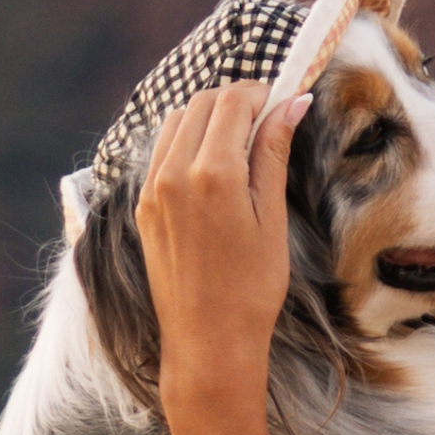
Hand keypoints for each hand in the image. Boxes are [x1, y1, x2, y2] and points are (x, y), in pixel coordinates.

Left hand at [136, 82, 310, 422]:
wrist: (208, 342)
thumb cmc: (251, 289)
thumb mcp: (272, 219)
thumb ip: (273, 154)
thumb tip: (292, 104)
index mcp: (212, 173)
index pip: (233, 102)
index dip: (262, 92)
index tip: (283, 100)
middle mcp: (174, 173)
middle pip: (202, 104)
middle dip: (235, 101)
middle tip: (267, 119)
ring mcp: (152, 189)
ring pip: (176, 122)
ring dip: (208, 117)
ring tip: (240, 142)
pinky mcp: (143, 206)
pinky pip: (160, 151)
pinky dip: (185, 141)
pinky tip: (211, 163)